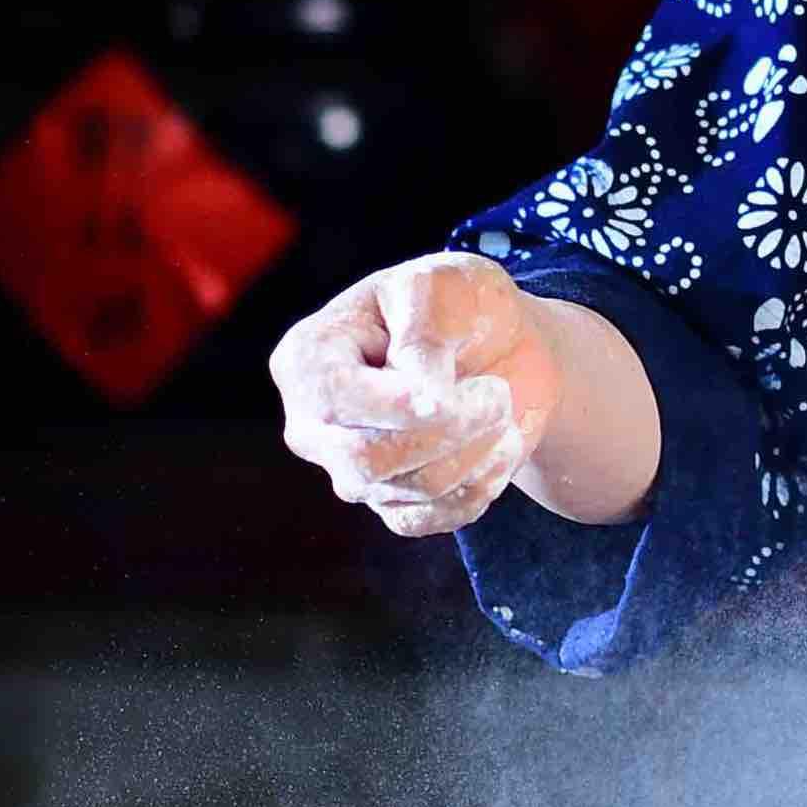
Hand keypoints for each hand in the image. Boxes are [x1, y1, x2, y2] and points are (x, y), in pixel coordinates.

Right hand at [271, 251, 561, 538]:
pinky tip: (499, 446)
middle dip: (451, 431)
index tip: (469, 388)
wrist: (497, 343)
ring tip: (499, 408)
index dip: (406, 405)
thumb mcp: (442, 286)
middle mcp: (314, 424)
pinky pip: (432, 519)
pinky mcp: (392, 503)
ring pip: (412, 490)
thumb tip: (421, 394)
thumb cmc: (457, 305)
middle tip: (497, 394)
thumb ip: (423, 332)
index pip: (339, 402)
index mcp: (306, 360)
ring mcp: (349, 470)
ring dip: (477, 451)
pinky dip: (481, 486)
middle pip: (368, 459)